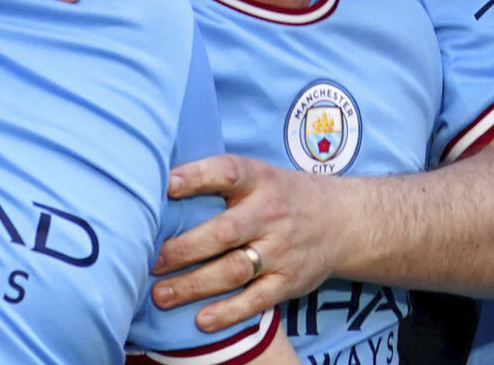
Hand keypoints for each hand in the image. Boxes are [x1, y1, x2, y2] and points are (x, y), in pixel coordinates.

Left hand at [153, 153, 355, 329]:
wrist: (342, 221)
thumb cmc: (282, 196)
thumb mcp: (258, 176)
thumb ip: (218, 182)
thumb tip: (158, 188)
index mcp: (259, 180)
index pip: (227, 172)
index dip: (196, 177)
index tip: (166, 185)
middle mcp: (270, 213)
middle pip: (223, 232)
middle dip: (183, 249)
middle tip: (151, 261)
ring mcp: (281, 250)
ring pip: (234, 270)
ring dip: (194, 285)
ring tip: (161, 296)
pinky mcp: (289, 281)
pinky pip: (256, 300)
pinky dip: (228, 313)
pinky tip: (202, 320)